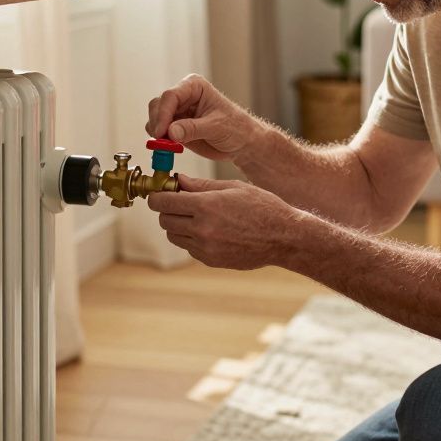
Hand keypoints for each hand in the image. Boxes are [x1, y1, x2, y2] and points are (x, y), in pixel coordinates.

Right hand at [145, 74, 259, 161]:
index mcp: (194, 87)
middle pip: (158, 105)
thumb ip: (192, 129)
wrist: (241, 143)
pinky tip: (169, 147)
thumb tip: (170, 132)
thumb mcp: (216, 127)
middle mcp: (182, 96)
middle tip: (162, 141)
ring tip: (168, 145)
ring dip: (156, 132)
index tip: (162, 132)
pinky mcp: (174, 127)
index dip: (163, 113)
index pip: (171, 95)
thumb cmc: (235, 128)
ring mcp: (177, 112)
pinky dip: (159, 140)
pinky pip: (158, 131)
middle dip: (157, 123)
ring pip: (154, 118)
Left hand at [147, 175, 307, 269]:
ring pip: (173, 236)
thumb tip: (178, 180)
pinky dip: (191, 238)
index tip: (160, 192)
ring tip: (194, 216)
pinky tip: (208, 229)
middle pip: (164, 220)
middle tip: (178, 201)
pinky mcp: (211, 260)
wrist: (283, 237)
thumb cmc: (262, 207)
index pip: (163, 202)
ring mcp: (206, 248)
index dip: (157, 196)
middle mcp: (202, 229)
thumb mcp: (233, 187)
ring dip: (177, 225)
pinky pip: (189, 248)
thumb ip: (201, 185)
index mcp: (206, 206)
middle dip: (167, 210)